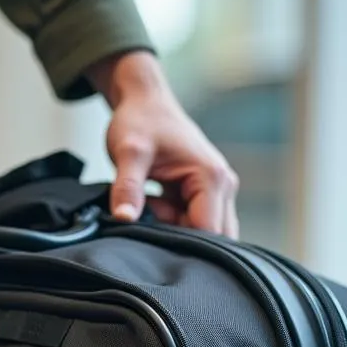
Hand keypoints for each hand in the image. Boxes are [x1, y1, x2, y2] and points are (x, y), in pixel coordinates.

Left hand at [87, 51, 239, 237]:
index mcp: (213, 178)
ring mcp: (215, 191)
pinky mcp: (202, 194)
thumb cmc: (140, 120)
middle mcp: (223, 186)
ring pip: (197, 231)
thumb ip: (128, 186)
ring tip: (147, 203)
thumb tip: (123, 218)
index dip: (180, 244)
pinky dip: (166, 220)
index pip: (208, 233)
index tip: (150, 239)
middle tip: (147, 217)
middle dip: (177, 239)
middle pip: (210, 238)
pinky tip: (150, 203)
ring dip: (170, 228)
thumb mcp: (128, 152)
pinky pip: (188, 222)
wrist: (142, 101)